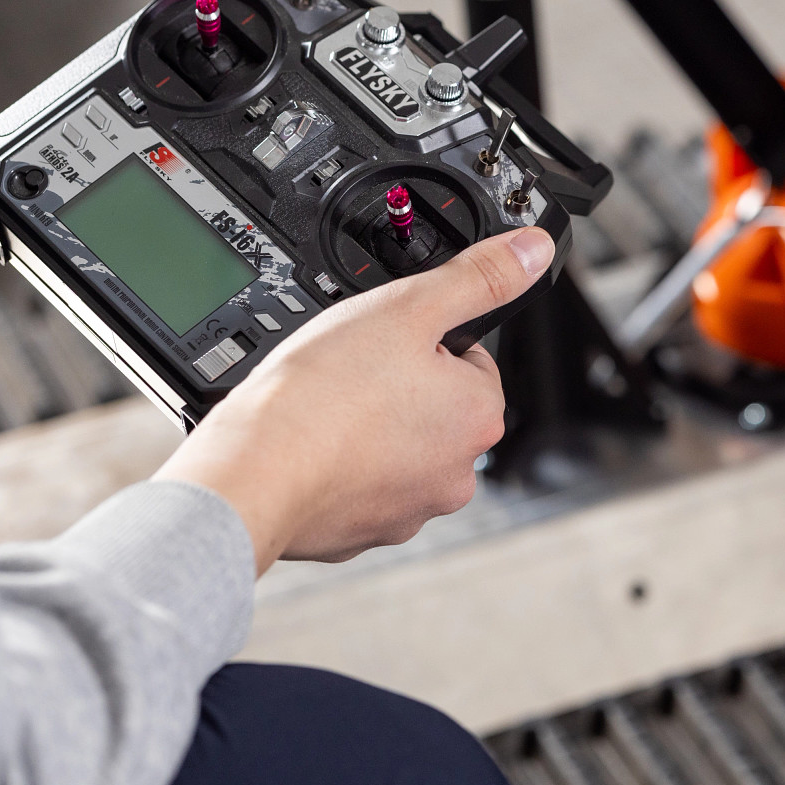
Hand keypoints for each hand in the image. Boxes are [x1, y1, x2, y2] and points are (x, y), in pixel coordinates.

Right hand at [154, 227, 548, 570]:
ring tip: (326, 409)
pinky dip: (339, 467)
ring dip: (369, 428)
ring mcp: (409, 511)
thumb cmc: (321, 394)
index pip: (469, 360)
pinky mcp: (362, 533)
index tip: (385, 342)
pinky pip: (358, 486)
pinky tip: (310, 447)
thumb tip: (532, 251)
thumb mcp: (407, 306)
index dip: (424, 341)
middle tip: (349, 372)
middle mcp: (457, 474)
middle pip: (434, 407)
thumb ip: (479, 277)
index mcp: (479, 417)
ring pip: (396, 447)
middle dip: (398, 387)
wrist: (252, 473)